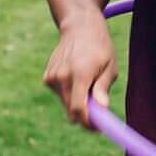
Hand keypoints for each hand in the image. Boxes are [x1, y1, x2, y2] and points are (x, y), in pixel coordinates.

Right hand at [43, 9, 117, 130]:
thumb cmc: (100, 47)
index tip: (99, 129)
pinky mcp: (47, 78)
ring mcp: (51, 77)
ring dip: (77, 101)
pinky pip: (60, 94)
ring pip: (65, 103)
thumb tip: (102, 109)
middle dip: (85, 114)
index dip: (88, 123)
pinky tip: (77, 74)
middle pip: (70, 110)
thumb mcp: (109, 66)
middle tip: (99, 109)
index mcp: (79, 75)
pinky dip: (69, 92)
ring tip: (89, 80)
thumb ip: (103, 88)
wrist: (80, 27)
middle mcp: (61, 78)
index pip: (78, 109)